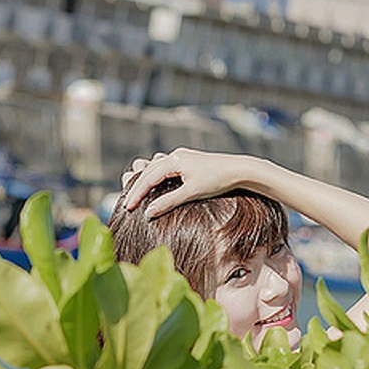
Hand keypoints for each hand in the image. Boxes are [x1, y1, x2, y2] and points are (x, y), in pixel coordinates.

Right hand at [121, 148, 254, 217]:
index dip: (136, 193)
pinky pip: (166, 166)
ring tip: (137, 193)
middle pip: (148, 171)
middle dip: (137, 188)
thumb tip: (148, 213)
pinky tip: (157, 183)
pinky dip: (157, 175)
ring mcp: (182, 156)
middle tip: (127, 204)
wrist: (241, 170)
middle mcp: (176, 155)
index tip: (128, 208)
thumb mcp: (192, 193)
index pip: (148, 178)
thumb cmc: (218, 180)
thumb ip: (169, 202)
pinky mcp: (189, 160)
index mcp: (174, 160)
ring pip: (156, 167)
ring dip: (146, 179)